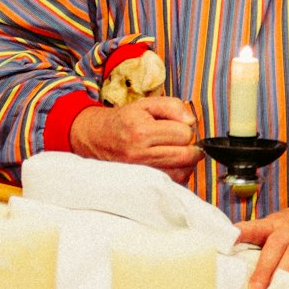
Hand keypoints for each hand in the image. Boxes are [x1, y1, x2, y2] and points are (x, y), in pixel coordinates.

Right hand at [69, 97, 202, 184]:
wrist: (96, 138)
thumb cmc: (124, 120)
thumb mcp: (146, 104)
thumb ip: (172, 106)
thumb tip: (192, 121)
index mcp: (141, 131)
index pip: (184, 134)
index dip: (185, 128)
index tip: (177, 127)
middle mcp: (140, 155)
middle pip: (186, 156)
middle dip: (191, 147)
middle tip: (181, 140)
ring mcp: (142, 173)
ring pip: (183, 172)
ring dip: (186, 162)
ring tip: (176, 151)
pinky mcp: (143, 184)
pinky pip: (173, 183)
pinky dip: (178, 173)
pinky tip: (170, 162)